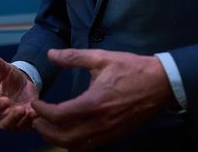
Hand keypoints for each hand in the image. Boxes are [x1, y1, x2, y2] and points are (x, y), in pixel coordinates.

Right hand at [0, 55, 37, 130]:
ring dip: (23, 121)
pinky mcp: (26, 121)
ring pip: (16, 127)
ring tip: (30, 111)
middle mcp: (2, 114)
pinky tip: (38, 113)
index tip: (6, 100)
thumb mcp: (6, 70)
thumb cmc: (9, 77)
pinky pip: (29, 126)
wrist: (22, 82)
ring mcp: (14, 120)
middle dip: (12, 118)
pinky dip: (33, 121)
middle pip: (3, 124)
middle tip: (20, 109)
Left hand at [31, 49, 176, 150]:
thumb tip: (51, 54)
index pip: (59, 116)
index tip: (36, 102)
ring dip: (59, 139)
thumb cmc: (131, 68)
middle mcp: (100, 122)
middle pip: (64, 138)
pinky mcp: (116, 135)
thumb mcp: (101, 57)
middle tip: (36, 119)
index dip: (42, 111)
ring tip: (49, 127)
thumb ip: (73, 57)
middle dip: (45, 131)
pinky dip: (75, 143)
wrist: (161, 84)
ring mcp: (109, 132)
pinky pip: (90, 146)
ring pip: (77, 146)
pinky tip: (69, 131)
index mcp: (94, 103)